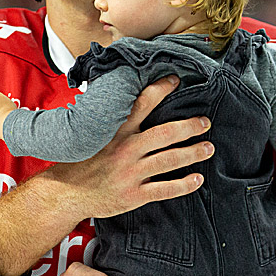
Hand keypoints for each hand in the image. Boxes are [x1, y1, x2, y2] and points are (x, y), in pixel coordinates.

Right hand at [38, 75, 212, 220]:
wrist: (66, 194)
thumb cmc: (80, 162)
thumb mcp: (91, 135)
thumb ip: (112, 122)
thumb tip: (124, 98)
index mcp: (116, 132)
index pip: (142, 103)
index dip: (161, 89)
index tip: (176, 80)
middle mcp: (126, 149)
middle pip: (166, 133)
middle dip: (190, 126)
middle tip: (205, 122)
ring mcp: (131, 173)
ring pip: (170, 160)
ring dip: (193, 153)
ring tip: (208, 148)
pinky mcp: (134, 194)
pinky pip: (165, 189)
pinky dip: (184, 185)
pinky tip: (197, 179)